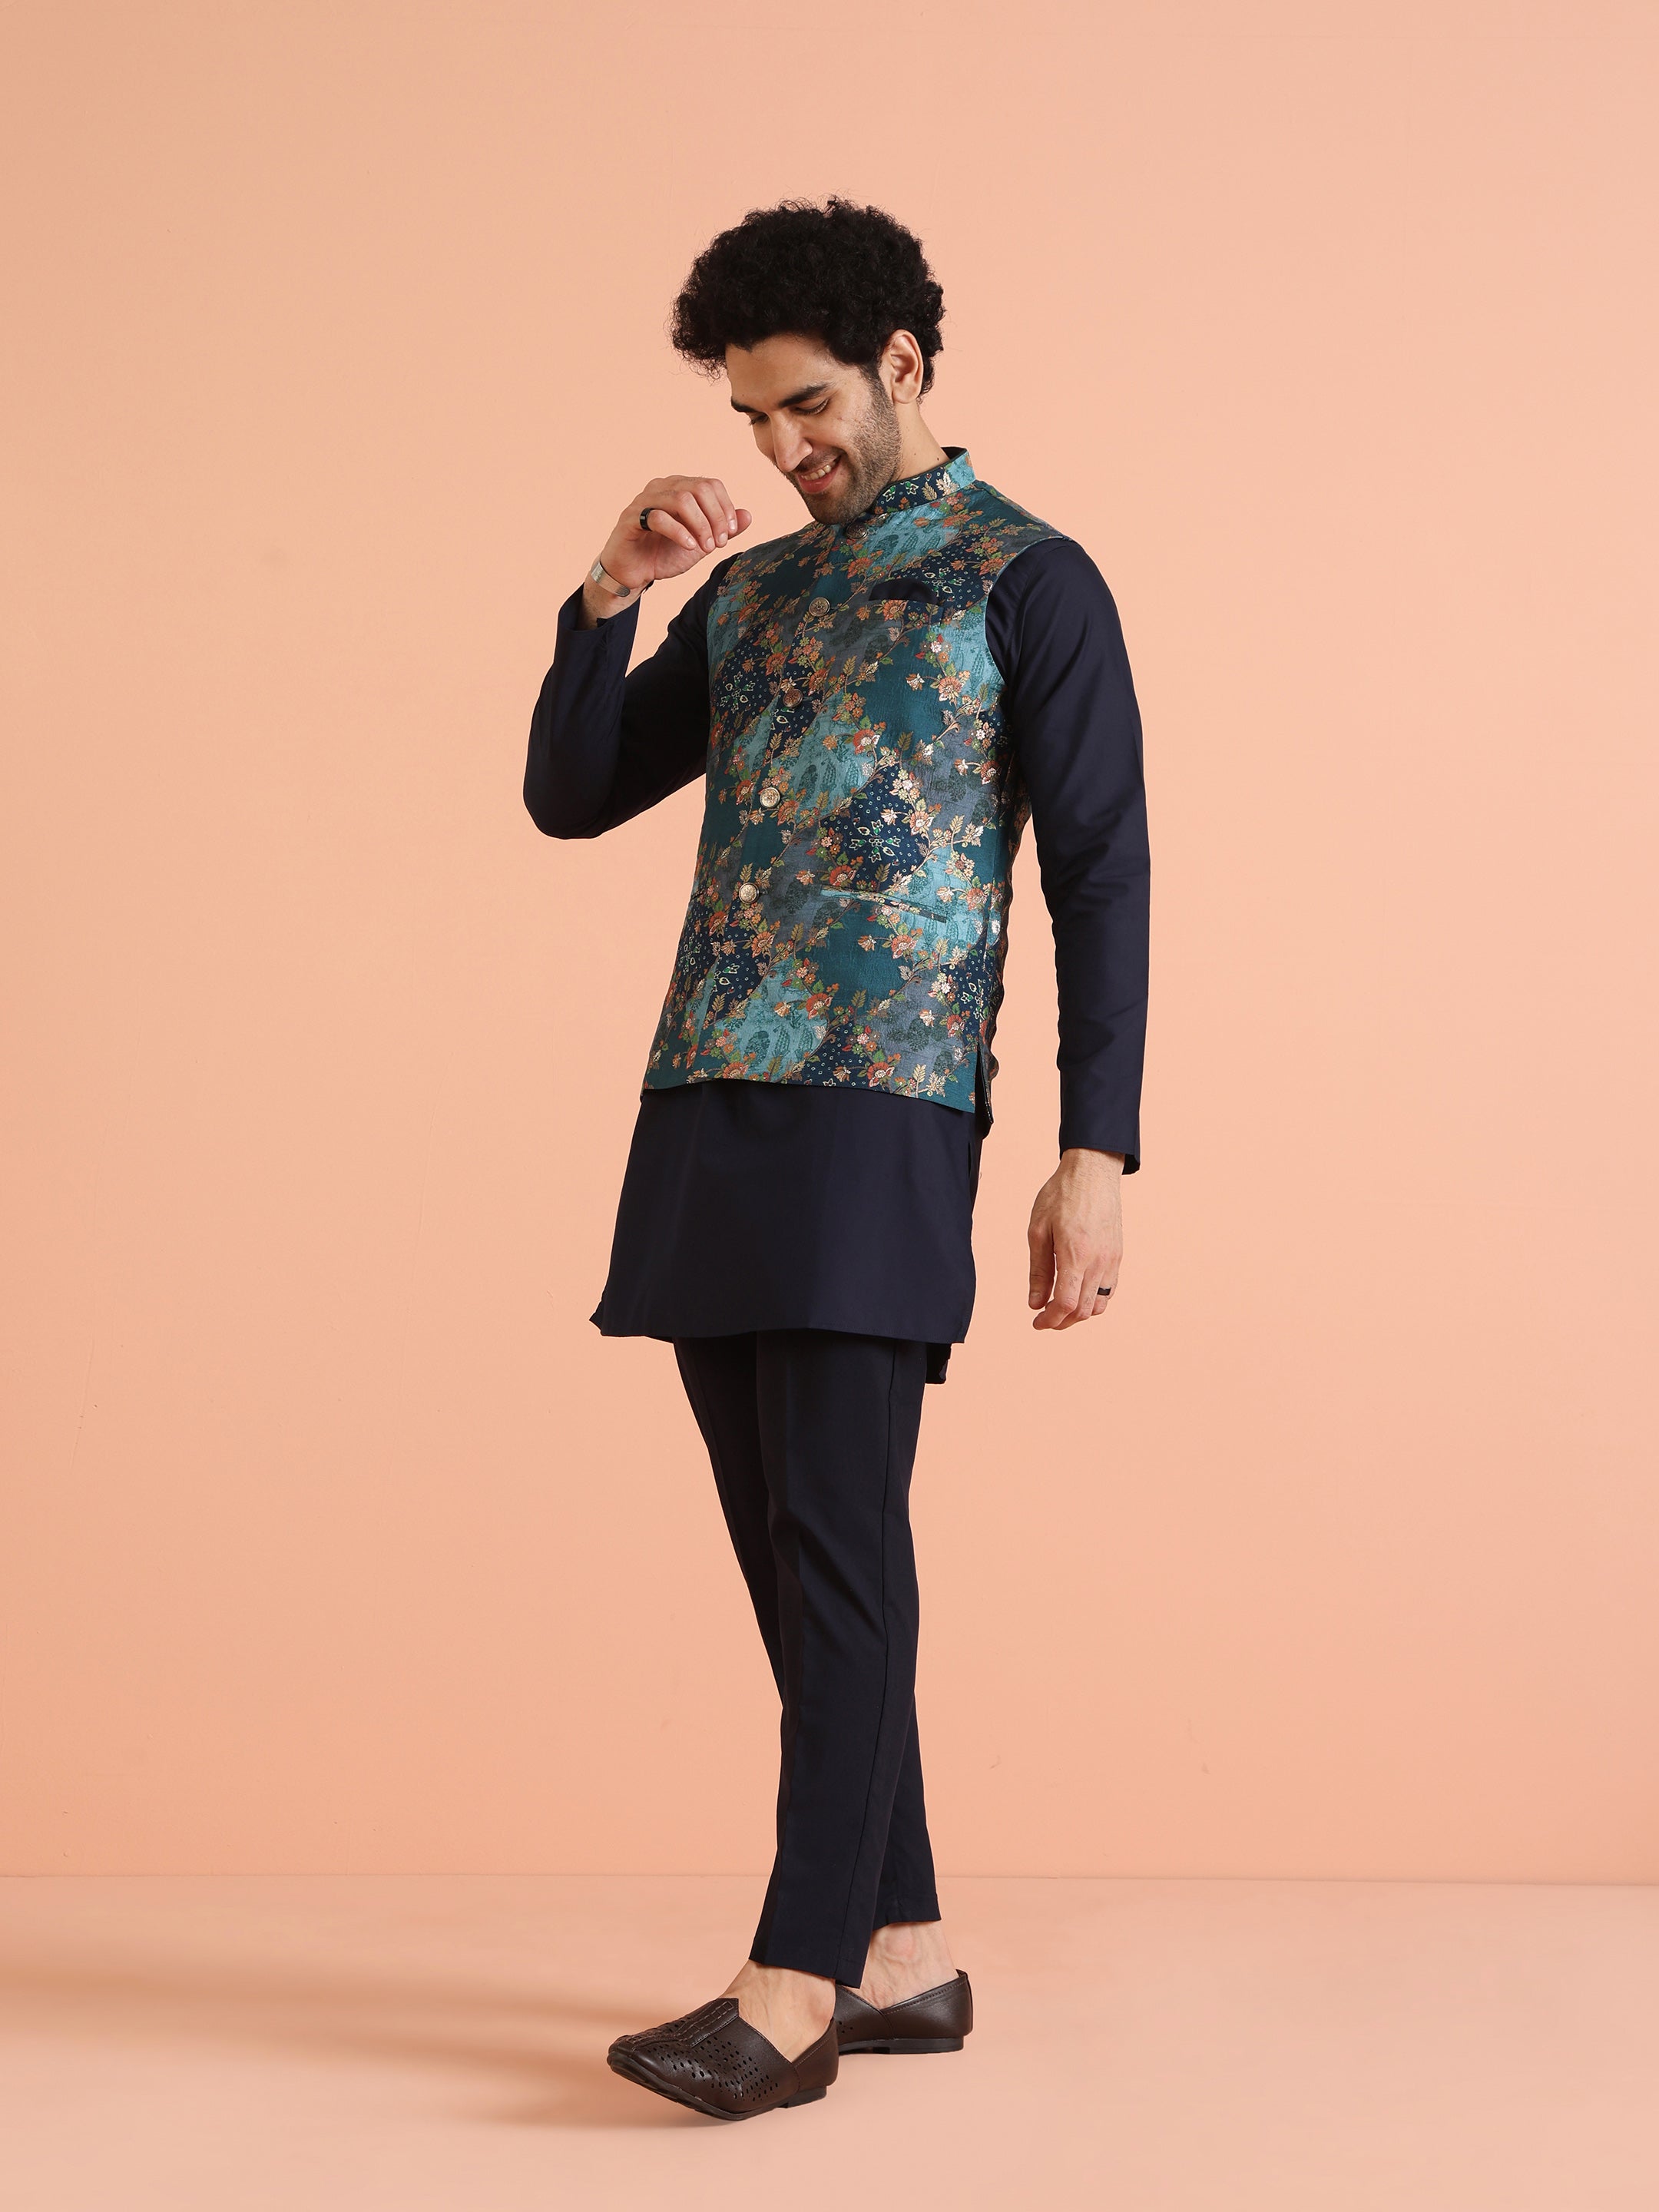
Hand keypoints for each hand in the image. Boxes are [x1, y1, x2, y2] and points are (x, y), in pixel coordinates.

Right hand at [581, 474, 753, 623]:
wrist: (633, 573)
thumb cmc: (664, 554)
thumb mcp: (701, 544)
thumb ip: (723, 530)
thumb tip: (748, 515)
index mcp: (679, 488)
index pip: (711, 484)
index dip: (725, 508)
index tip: (729, 534)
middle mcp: (662, 488)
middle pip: (699, 488)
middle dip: (715, 517)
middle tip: (719, 544)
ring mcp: (645, 500)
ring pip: (681, 499)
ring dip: (700, 526)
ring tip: (705, 548)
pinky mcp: (631, 518)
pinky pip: (658, 517)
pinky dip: (679, 532)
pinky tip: (688, 547)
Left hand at [1027, 1148, 1124, 1331]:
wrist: (1093, 1171)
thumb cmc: (1061, 1195)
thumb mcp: (1038, 1230)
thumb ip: (1038, 1270)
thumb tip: (1035, 1303)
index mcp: (1075, 1254)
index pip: (1066, 1304)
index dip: (1050, 1320)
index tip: (1036, 1322)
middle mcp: (1098, 1261)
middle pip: (1083, 1310)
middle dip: (1061, 1322)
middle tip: (1043, 1318)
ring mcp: (1112, 1259)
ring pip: (1099, 1304)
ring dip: (1078, 1314)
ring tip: (1059, 1307)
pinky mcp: (1118, 1255)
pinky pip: (1109, 1290)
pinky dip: (1093, 1300)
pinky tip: (1077, 1292)